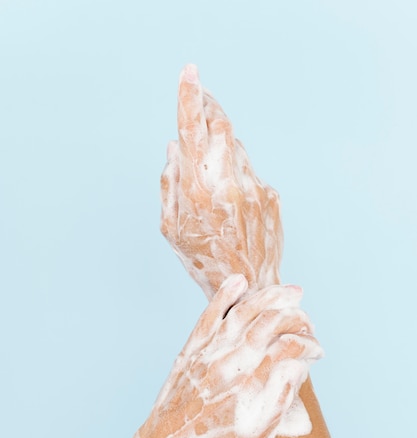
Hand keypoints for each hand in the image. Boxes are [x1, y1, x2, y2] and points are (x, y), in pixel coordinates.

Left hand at [139, 275, 321, 437]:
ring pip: (243, 314)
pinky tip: (240, 281)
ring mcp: (208, 353)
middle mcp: (228, 364)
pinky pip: (209, 315)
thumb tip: (297, 366)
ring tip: (292, 292)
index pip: (287, 348)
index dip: (308, 343)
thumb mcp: (256, 437)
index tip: (317, 349)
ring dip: (269, 297)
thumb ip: (279, 400)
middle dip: (295, 316)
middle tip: (308, 321)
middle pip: (268, 324)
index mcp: (248, 386)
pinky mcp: (191, 350)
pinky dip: (224, 296)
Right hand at [161, 64, 282, 299]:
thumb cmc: (203, 261)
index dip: (190, 98)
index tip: (190, 72)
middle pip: (222, 126)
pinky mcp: (271, 196)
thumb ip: (170, 183)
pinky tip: (233, 202)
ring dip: (222, 146)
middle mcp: (229, 183)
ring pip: (236, 148)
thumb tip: (174, 146)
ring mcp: (255, 188)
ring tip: (213, 174)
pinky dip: (237, 174)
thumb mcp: (172, 228)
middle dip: (210, 107)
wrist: (250, 286)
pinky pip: (250, 172)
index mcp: (198, 191)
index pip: (193, 131)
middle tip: (202, 98)